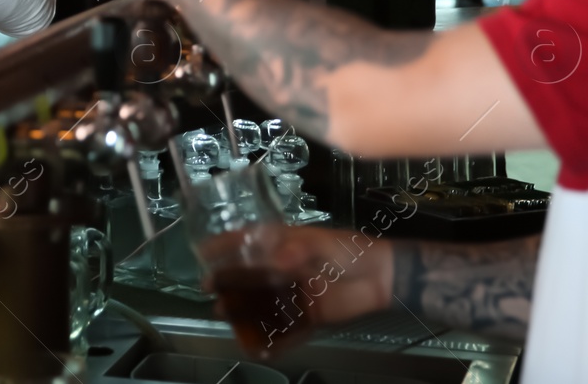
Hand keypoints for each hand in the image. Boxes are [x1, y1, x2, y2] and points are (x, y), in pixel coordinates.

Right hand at [198, 224, 392, 325]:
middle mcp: (285, 269)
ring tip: (225, 314)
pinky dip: (274, 338)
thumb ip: (299, 250)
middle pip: (251, 275)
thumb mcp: (325, 242)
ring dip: (244, 308)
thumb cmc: (352, 251)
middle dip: (229, 281)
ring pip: (263, 302)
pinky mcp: (309, 315)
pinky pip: (287, 328)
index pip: (250, 241)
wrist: (383, 278)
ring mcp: (296, 293)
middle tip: (209, 290)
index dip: (226, 244)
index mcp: (286, 245)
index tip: (204, 251)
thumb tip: (278, 261)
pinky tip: (257, 346)